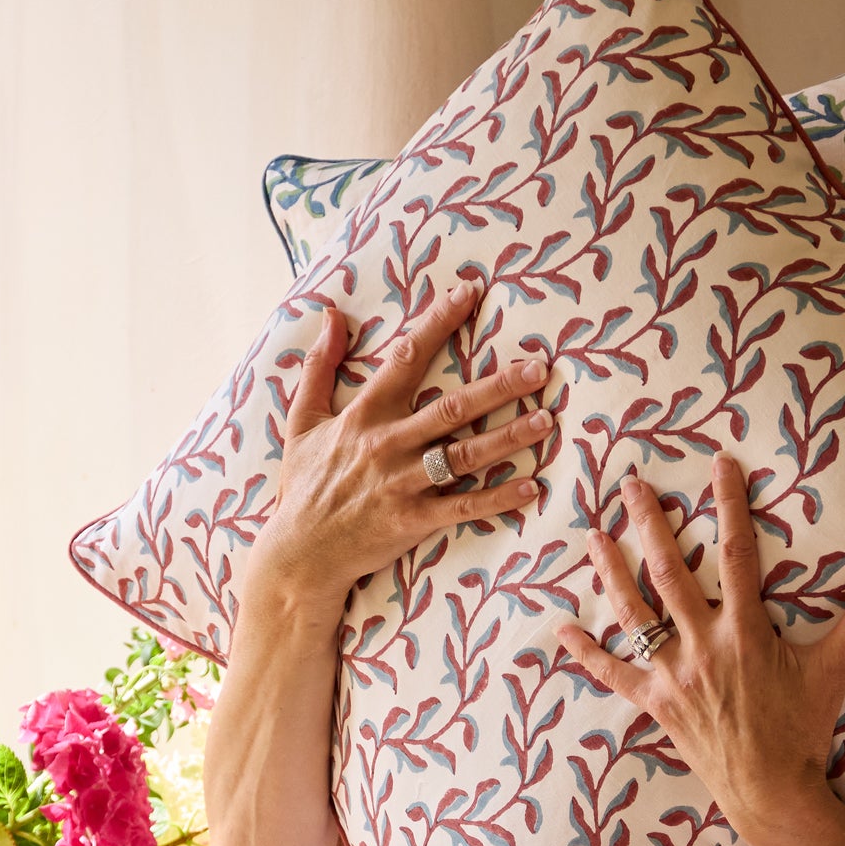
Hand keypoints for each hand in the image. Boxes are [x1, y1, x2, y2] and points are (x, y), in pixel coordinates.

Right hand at [247, 282, 551, 619]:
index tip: (470, 292)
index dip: (439, 321)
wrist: (298, 554)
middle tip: (539, 367)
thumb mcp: (301, 421)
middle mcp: (387, 444)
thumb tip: (331, 313)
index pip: (406, 357)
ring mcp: (402, 484)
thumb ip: (318, 366)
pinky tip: (531, 486)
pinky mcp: (412, 521)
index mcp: (363, 415)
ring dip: (509, 437)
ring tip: (546, 419)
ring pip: (465, 455)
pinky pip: (463, 507)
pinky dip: (497, 498)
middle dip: (499, 386)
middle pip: (451, 407)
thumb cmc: (302, 486)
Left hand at [555, 454, 844, 845]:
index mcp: (745, 630)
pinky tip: (561, 629)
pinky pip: (612, 675)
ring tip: (593, 537)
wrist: (770, 791)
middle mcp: (703, 645)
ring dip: (611, 573)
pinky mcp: (654, 703)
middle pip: (669, 572)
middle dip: (650, 524)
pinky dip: (586, 653)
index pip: (739, 553)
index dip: (730, 505)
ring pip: (634, 613)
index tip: (720, 465)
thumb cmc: (801, 730)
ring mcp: (673, 674)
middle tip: (632, 485)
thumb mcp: (832, 671)